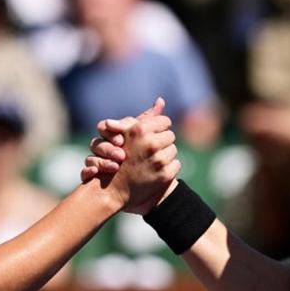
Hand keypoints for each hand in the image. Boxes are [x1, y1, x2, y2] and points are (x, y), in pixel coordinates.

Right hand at [85, 99, 179, 213]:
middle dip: (162, 141)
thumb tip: (161, 100)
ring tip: (151, 161)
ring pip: (173, 150)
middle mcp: (150, 144)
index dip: (158, 128)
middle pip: (170, 135)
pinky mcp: (165, 175)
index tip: (150, 135)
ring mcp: (158, 160)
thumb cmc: (119, 158)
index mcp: (140, 130)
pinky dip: (168, 168)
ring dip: (165, 155)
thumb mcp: (129, 133)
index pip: (164, 121)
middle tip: (150, 150)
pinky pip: (176, 164)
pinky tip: (155, 171)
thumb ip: (147, 117)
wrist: (113, 190)